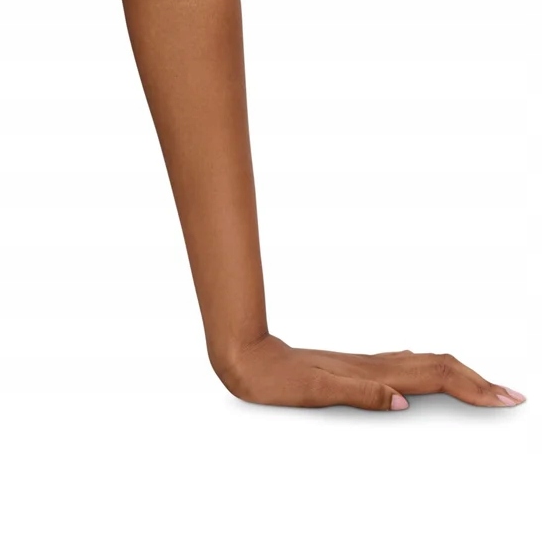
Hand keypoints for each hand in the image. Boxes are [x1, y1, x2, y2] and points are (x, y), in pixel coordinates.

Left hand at [215, 334, 526, 410]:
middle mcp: (373, 365)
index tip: (506, 397)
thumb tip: (402, 399)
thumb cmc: (278, 380)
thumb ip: (359, 393)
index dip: (473, 387)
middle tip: (511, 395)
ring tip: (484, 387)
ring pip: (424, 366)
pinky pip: (404, 367)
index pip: (436, 377)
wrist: (247, 360)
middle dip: (477, 382)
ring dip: (459, 376)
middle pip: (439, 368)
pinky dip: (430, 372)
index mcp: (373, 373)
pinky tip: (425, 374)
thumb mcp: (316, 391)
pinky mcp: (354, 368)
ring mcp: (365, 365)